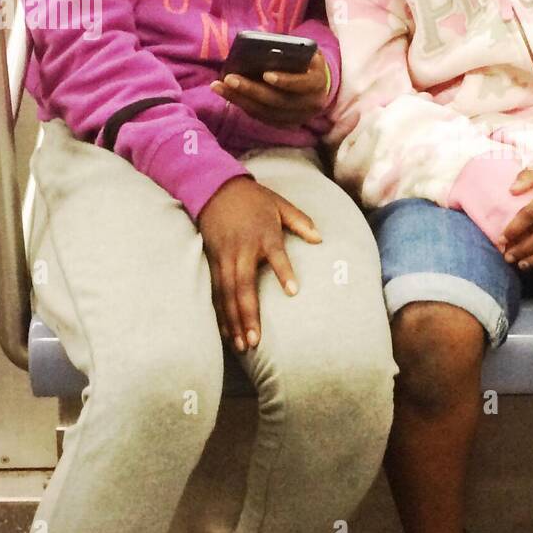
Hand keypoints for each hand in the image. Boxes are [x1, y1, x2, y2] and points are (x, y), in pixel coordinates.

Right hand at [197, 177, 320, 351]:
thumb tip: (320, 239)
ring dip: (233, 321)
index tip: (293, 291)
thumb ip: (301, 222)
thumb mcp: (280, 204)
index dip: (284, 272)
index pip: (276, 255)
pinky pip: (216, 291)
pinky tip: (226, 331)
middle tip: (254, 341)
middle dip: (248, 315)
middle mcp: (242, 249)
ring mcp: (224, 257)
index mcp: (263, 234)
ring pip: (227, 294)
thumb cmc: (254, 199)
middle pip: (244, 285)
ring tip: (242, 345)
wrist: (215, 188)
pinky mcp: (212, 261)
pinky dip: (220, 312)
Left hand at [210, 52, 330, 127]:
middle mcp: (310, 104)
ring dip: (240, 100)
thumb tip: (262, 45)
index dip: (285, 81)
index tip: (266, 74)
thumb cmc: (307, 62)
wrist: (319, 84)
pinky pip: (262, 118)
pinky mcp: (286, 124)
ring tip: (219, 87)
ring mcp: (298, 118)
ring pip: (266, 112)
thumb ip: (290, 50)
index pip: (302, 84)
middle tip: (229, 79)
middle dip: (251, 90)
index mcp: (318, 83)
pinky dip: (244, 106)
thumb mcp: (305, 51)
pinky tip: (228, 95)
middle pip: (278, 101)